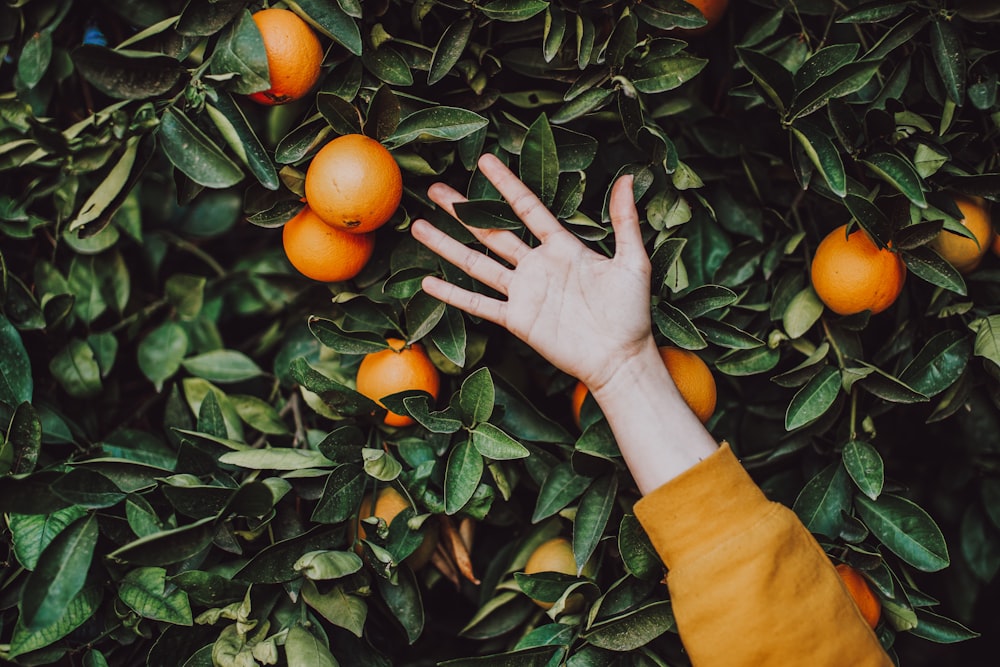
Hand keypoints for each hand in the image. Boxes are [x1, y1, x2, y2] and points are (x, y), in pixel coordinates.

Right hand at [410, 153, 653, 391]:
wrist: (620, 357)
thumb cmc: (631, 312)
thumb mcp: (632, 261)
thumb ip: (624, 221)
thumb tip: (626, 178)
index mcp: (562, 247)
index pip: (527, 208)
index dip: (506, 185)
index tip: (485, 161)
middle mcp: (537, 266)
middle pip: (491, 231)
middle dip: (462, 210)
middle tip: (436, 189)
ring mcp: (524, 293)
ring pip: (477, 263)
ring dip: (448, 245)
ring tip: (419, 226)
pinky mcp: (517, 320)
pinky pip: (479, 304)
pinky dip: (454, 294)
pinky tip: (429, 283)